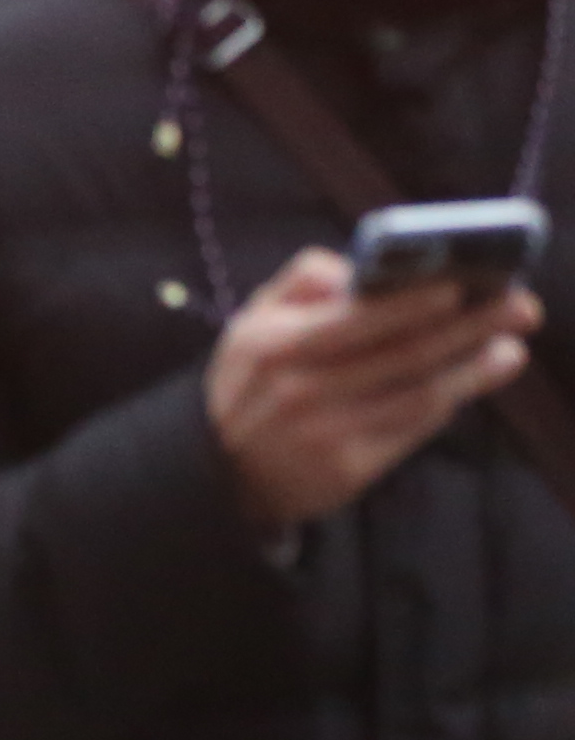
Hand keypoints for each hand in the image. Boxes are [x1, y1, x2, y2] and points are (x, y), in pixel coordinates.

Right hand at [206, 247, 538, 530]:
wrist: (218, 472)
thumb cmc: (250, 383)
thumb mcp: (251, 321)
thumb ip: (302, 281)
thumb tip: (361, 268)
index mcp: (275, 343)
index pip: (358, 318)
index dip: (417, 301)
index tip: (464, 284)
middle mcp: (300, 389)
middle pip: (403, 352)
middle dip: (470, 327)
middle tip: (521, 308)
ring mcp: (325, 433)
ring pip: (417, 393)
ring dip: (474, 369)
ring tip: (510, 349)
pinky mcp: (347, 470)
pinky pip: (411, 430)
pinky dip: (447, 403)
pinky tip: (472, 383)